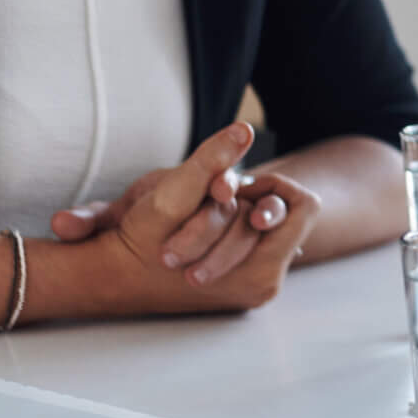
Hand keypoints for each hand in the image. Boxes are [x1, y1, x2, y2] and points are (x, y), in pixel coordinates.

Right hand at [87, 124, 321, 311]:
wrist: (113, 277)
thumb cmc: (139, 239)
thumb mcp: (171, 195)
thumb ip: (210, 162)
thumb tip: (244, 130)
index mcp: (258, 270)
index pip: (303, 207)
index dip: (270, 185)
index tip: (230, 190)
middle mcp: (263, 285)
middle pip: (291, 218)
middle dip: (258, 200)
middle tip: (217, 202)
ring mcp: (253, 288)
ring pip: (276, 229)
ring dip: (246, 212)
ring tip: (208, 215)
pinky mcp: (242, 286)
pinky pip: (261, 243)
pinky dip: (239, 227)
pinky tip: (208, 228)